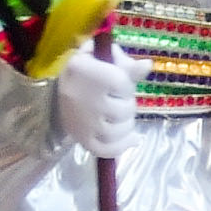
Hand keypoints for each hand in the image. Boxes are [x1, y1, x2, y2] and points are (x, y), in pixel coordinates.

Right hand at [57, 45, 143, 159]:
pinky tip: (133, 139)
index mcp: (84, 71)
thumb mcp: (106, 59)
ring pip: (116, 132)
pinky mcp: (82, 139)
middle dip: (128, 105)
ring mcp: (81, 123)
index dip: (127, 85)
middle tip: (119, 100)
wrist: (62, 90)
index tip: (119, 83)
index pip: (121, 83)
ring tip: (124, 117)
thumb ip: (128, 64)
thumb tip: (148, 65)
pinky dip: (122, 147)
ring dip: (127, 126)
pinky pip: (105, 150)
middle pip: (121, 110)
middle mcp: (81, 99)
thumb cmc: (90, 70)